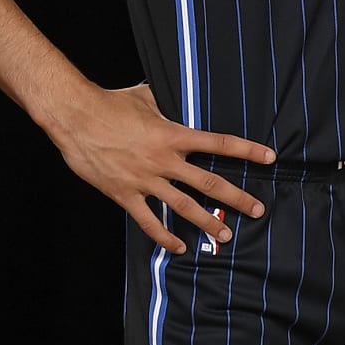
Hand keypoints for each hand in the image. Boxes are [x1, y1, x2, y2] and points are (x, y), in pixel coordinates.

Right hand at [48, 80, 275, 254]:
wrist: (74, 117)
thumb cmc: (108, 103)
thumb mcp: (144, 97)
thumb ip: (164, 104)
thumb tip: (172, 98)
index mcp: (173, 135)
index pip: (219, 143)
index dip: (247, 150)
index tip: (269, 158)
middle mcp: (164, 161)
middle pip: (209, 182)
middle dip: (237, 198)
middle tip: (257, 210)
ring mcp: (145, 180)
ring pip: (184, 207)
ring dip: (206, 222)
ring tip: (224, 234)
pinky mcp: (125, 194)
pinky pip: (149, 221)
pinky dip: (164, 236)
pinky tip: (179, 247)